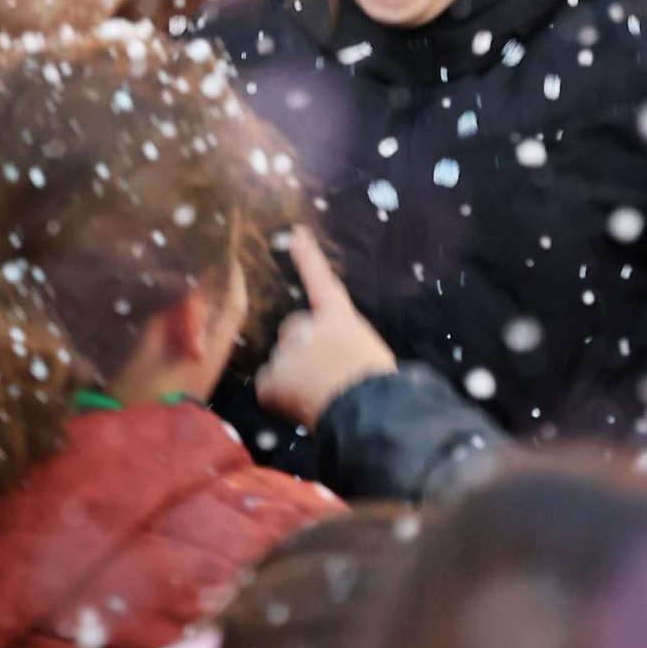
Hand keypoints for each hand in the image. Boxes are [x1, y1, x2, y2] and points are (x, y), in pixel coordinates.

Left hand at [254, 226, 396, 427]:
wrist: (369, 414)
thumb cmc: (376, 386)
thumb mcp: (366, 350)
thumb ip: (339, 342)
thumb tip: (322, 354)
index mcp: (338, 317)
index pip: (320, 279)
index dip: (308, 256)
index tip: (296, 233)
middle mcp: (307, 327)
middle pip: (293, 331)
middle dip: (301, 348)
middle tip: (323, 375)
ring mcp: (286, 353)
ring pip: (283, 362)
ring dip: (295, 376)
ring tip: (320, 396)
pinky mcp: (272, 379)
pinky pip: (270, 386)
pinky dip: (281, 397)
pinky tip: (302, 407)